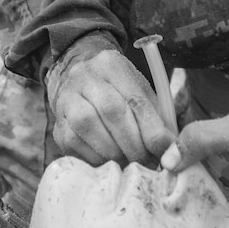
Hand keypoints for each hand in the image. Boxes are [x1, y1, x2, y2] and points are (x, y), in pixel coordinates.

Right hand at [45, 36, 173, 166]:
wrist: (79, 86)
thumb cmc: (118, 94)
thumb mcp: (140, 94)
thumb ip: (156, 118)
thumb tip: (171, 151)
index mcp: (112, 64)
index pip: (135, 98)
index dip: (152, 129)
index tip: (165, 151)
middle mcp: (84, 76)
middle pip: (111, 110)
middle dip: (134, 143)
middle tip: (148, 162)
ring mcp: (66, 99)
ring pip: (87, 124)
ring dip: (114, 151)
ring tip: (130, 163)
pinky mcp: (57, 124)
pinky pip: (73, 143)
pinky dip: (95, 157)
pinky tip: (109, 162)